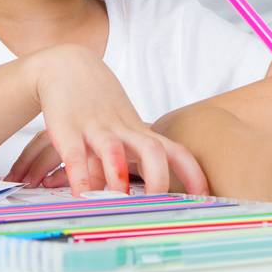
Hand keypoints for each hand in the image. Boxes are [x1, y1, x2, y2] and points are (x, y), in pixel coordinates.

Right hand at [5, 44, 207, 196]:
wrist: (67, 64)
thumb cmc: (98, 105)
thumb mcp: (120, 129)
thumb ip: (128, 164)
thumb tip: (133, 202)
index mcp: (139, 132)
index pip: (176, 152)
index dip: (194, 175)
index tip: (205, 199)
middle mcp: (122, 130)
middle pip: (152, 150)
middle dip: (159, 179)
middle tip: (157, 207)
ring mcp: (95, 128)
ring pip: (113, 150)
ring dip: (119, 176)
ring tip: (120, 201)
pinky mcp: (67, 129)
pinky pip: (75, 155)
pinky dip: (80, 177)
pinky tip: (81, 196)